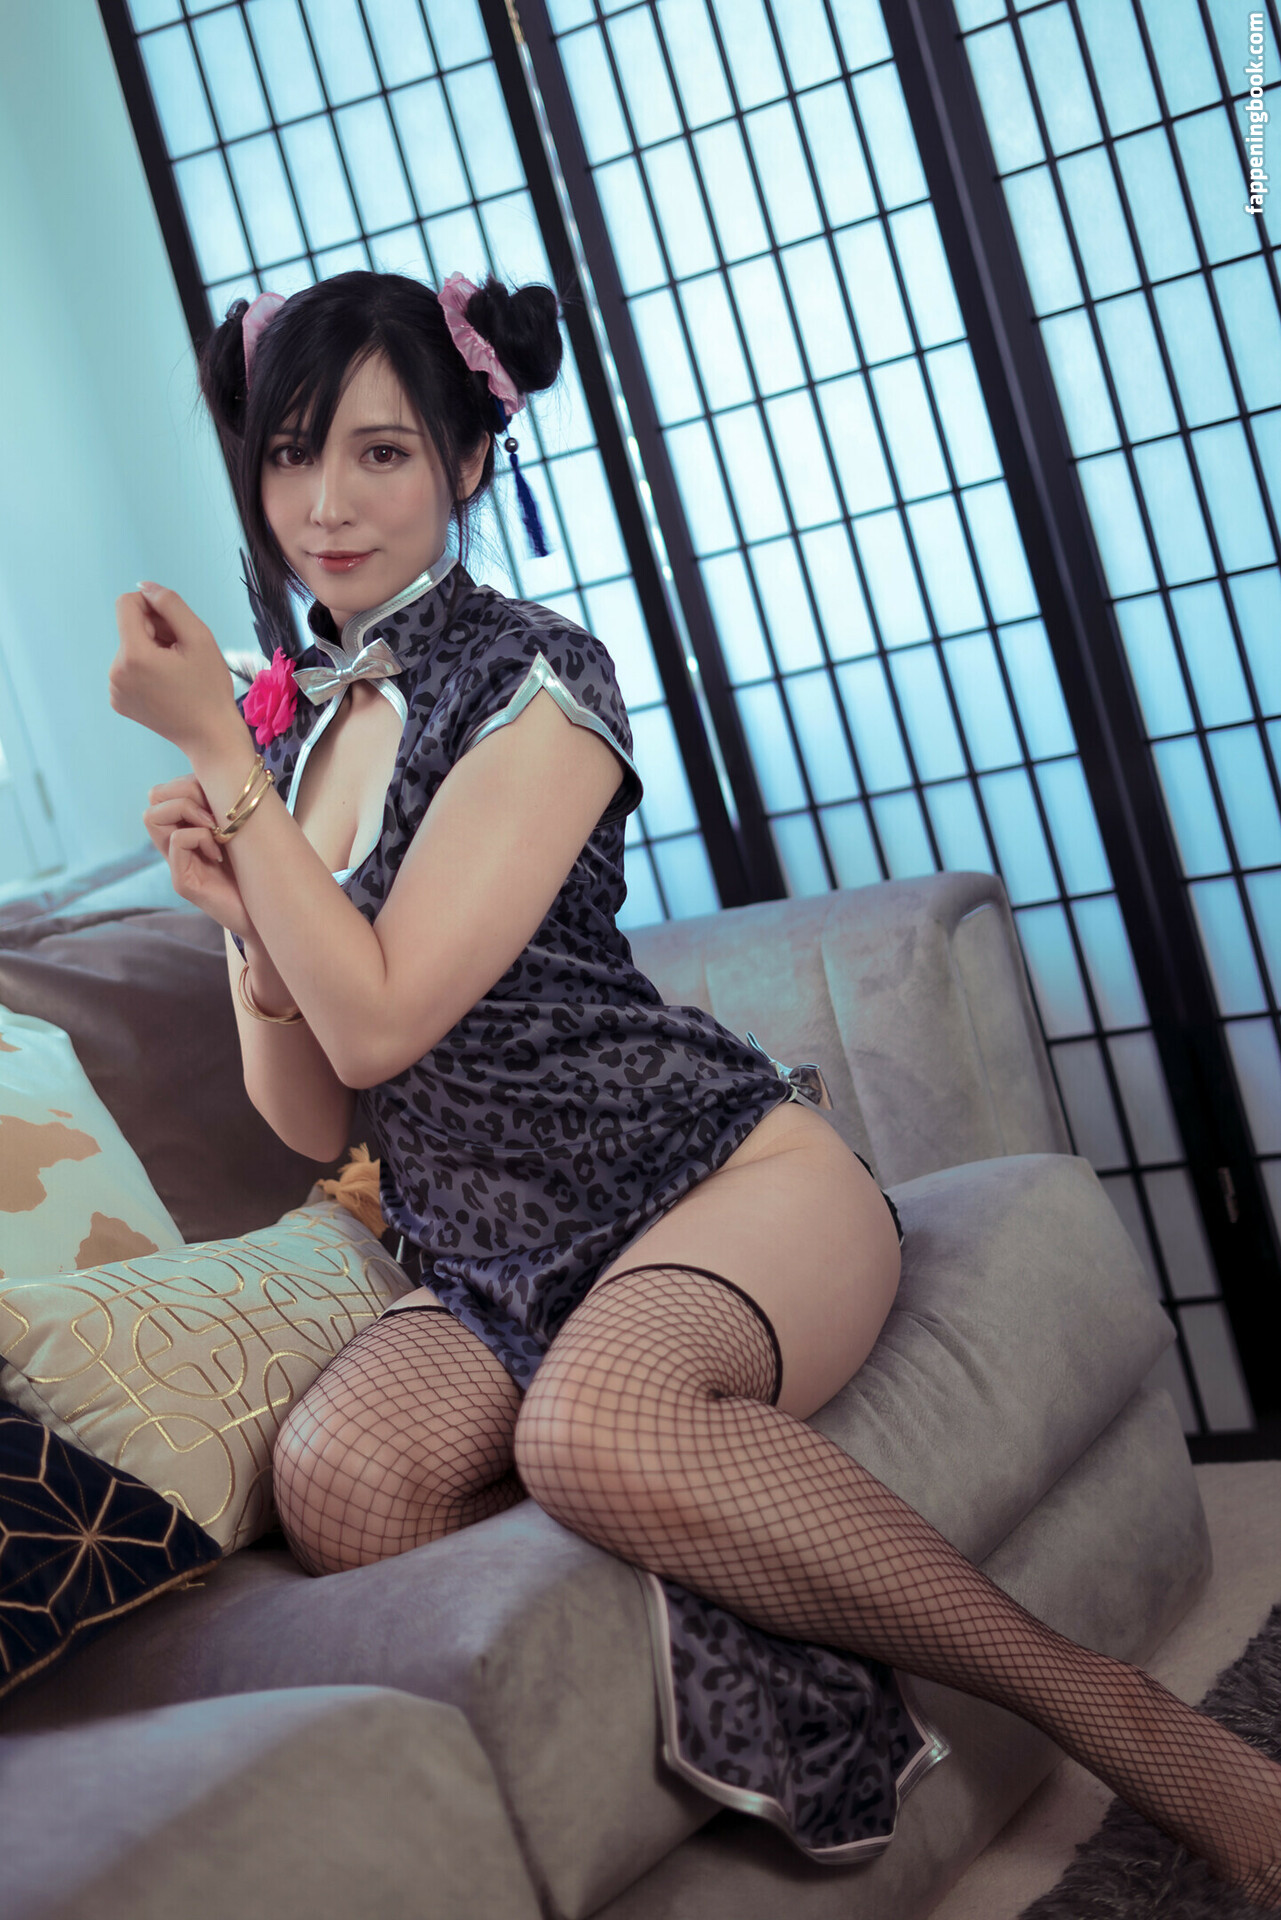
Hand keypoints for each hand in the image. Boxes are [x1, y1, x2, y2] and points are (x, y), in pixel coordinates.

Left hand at [110, 583, 244, 757]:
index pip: (126, 604)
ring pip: (130, 647)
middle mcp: (115, 672)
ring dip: (152, 650)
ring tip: (177, 671)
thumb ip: (171, 604)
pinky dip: (147, 669)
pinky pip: (128, 668)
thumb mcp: (200, 637)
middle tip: (184, 654)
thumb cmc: (210, 688)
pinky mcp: (118, 701)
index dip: (153, 606)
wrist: (210, 736)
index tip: (175, 626)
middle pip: (129, 627)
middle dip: (155, 631)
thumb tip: (145, 586)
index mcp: (133, 655)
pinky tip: (168, 685)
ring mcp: (114, 689)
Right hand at [144, 775, 255, 942]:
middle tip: (218, 815)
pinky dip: (201, 838)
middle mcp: (176, 846)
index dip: (189, 783)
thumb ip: (229, 806)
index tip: (222, 800)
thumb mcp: (246, 829)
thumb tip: (229, 767)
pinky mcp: (184, 883)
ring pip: (153, 815)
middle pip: (154, 797)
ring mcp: (177, 864)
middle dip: (188, 792)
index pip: (164, 790)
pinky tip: (220, 853)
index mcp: (188, 829)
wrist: (273, 914)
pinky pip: (178, 841)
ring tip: (217, 831)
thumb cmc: (262, 870)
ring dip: (189, 812)